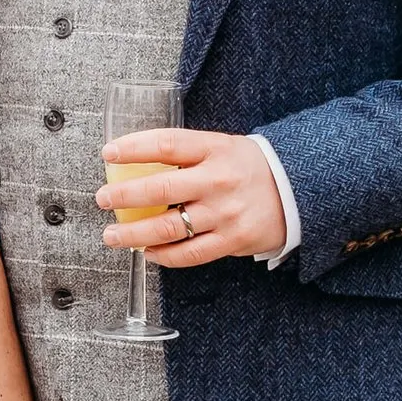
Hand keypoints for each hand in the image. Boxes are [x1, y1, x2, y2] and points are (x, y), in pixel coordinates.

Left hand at [97, 129, 286, 269]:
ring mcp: (225, 213)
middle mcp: (218, 180)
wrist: (300, 190)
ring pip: (169, 228)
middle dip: (123, 196)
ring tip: (112, 235)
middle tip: (101, 199)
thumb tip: (137, 165)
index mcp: (215, 149)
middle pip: (160, 190)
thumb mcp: (223, 147)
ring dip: (133, 233)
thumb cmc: (249, 167)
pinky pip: (189, 253)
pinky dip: (163, 255)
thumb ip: (187, 155)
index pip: (167, 145)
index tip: (108, 154)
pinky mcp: (232, 240)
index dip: (133, 148)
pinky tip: (147, 251)